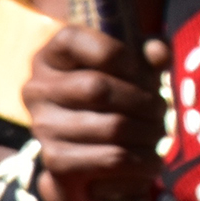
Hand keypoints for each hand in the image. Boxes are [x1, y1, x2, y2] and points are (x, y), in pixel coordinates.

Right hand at [19, 26, 170, 200]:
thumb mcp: (133, 67)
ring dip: (149, 131)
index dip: (117, 53)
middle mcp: (37, 89)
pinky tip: (151, 157)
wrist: (90, 156)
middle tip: (162, 109)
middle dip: (143, 100)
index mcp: (51, 57)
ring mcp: (42, 126)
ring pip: (112, 126)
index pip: (72, 39)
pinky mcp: (55, 161)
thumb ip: (148, 53)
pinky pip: (111, 159)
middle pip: (98, 88)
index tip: (141, 69)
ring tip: (159, 132)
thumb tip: (159, 53)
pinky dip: (142, 159)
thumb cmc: (117, 97)